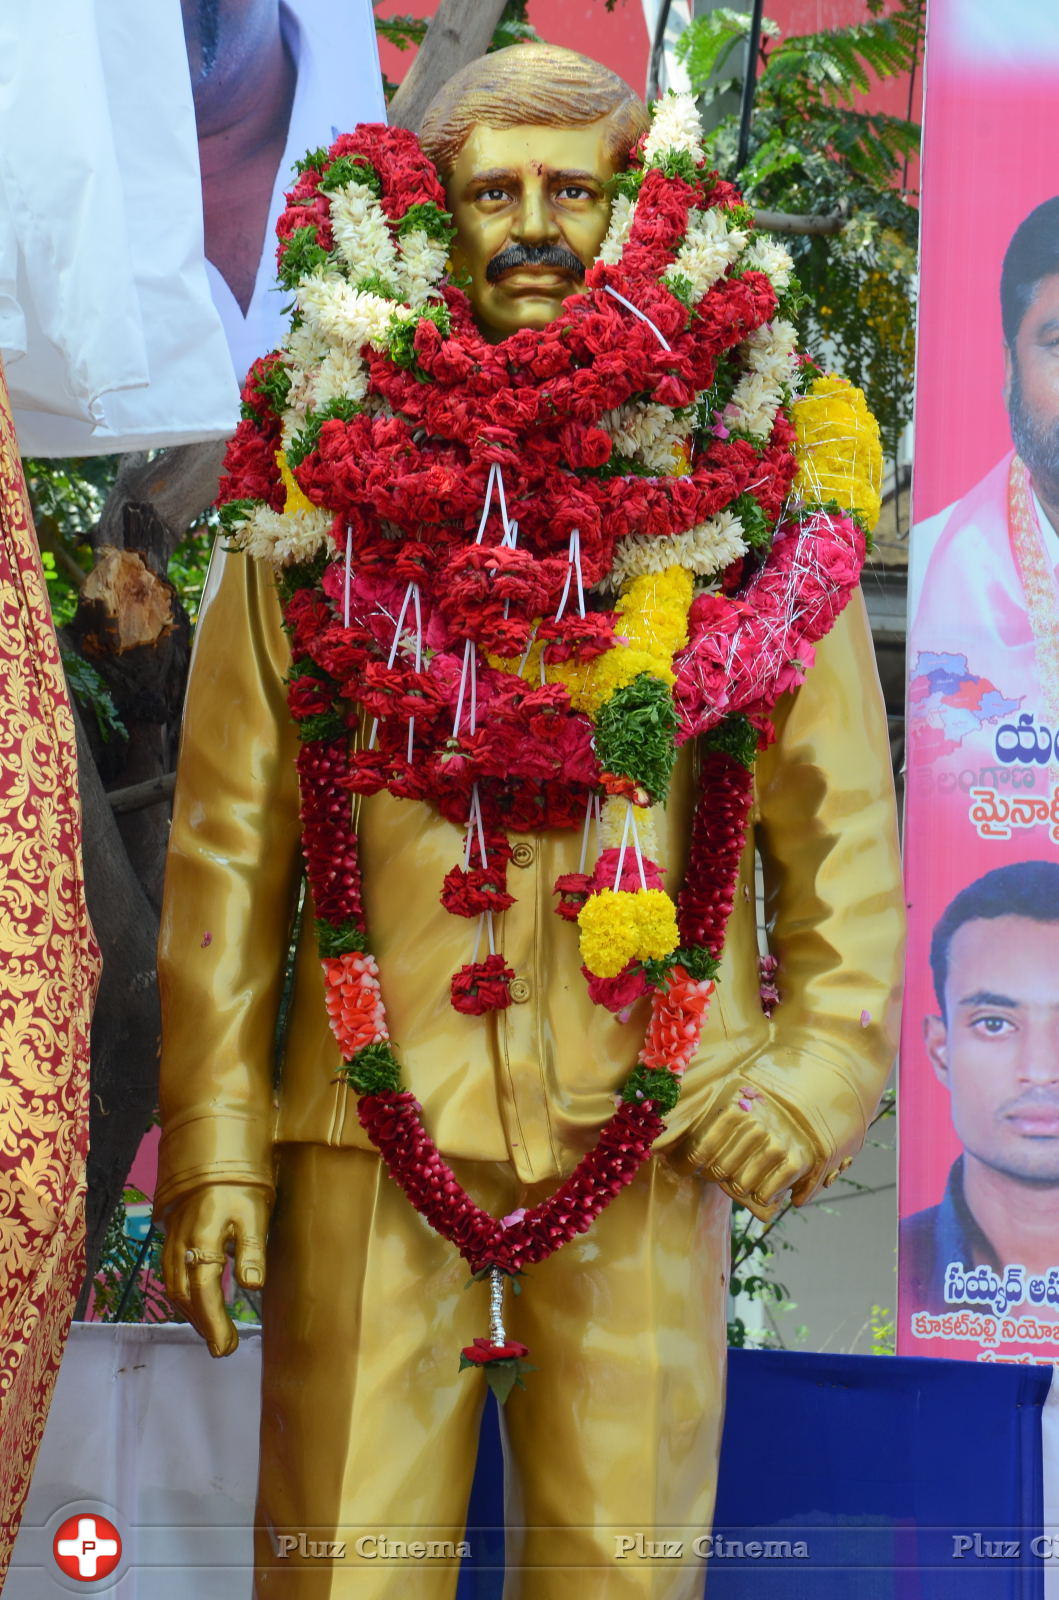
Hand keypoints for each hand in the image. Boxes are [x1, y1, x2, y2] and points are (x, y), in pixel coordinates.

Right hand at [160, 1184, 270, 1356]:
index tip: (227, 1348)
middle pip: (186, 1296)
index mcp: (202, 1242)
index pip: (205, 1294)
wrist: (212, 1149)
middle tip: (224, 1347)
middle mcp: (181, 1245)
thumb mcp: (254, 1212)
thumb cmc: (239, 1182)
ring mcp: (172, 1240)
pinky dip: (182, 1294)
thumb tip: (252, 1287)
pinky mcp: (171, 1235)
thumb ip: (252, 1250)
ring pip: (174, 1287)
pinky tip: (195, 1302)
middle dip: (203, 1325)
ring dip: (191, 1313)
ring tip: (212, 1332)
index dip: (214, 1324)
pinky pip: (170, 1272)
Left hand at [684, 1083, 819, 1220]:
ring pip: (739, 1187)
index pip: (696, 1151)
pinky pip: (764, 1195)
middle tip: (718, 1168)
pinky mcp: (797, 1161)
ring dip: (737, 1185)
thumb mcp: (726, 1094)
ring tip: (741, 1172)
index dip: (684, 1164)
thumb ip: (694, 1113)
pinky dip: (761, 1194)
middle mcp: (754, 1126)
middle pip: (717, 1171)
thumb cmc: (758, 1099)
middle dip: (713, 1173)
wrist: (810, 1094)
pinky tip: (761, 1182)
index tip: (682, 1166)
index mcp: (732, 1107)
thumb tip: (658, 1148)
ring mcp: (777, 1144)